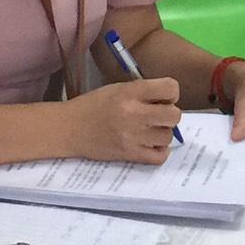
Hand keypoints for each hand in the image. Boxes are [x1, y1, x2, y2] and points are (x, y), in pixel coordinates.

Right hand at [66, 76, 182, 162]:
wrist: (70, 128)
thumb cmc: (93, 105)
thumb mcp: (117, 88)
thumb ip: (142, 92)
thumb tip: (167, 100)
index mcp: (130, 92)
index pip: (170, 88)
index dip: (170, 93)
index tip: (162, 98)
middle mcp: (133, 114)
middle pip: (174, 115)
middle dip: (169, 114)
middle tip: (157, 115)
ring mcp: (132, 136)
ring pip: (168, 136)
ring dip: (162, 133)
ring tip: (149, 130)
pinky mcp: (128, 155)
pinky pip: (159, 157)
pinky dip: (159, 151)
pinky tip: (149, 145)